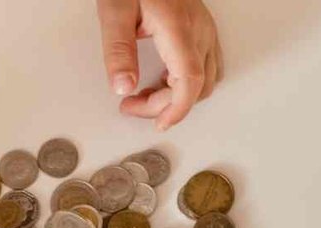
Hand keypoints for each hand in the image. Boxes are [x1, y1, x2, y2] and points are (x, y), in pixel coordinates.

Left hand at [98, 0, 222, 129]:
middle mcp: (199, 31)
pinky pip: (206, 65)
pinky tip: (161, 80)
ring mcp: (205, 29)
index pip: (190, 82)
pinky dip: (186, 82)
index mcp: (179, 29)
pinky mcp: (202, 28)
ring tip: (145, 94)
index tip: (158, 123)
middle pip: (197, 86)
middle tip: (132, 105)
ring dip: (178, 96)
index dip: (177, 110)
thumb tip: (123, 88)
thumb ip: (118, 51)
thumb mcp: (114, 11)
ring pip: (206, 79)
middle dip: (166, 106)